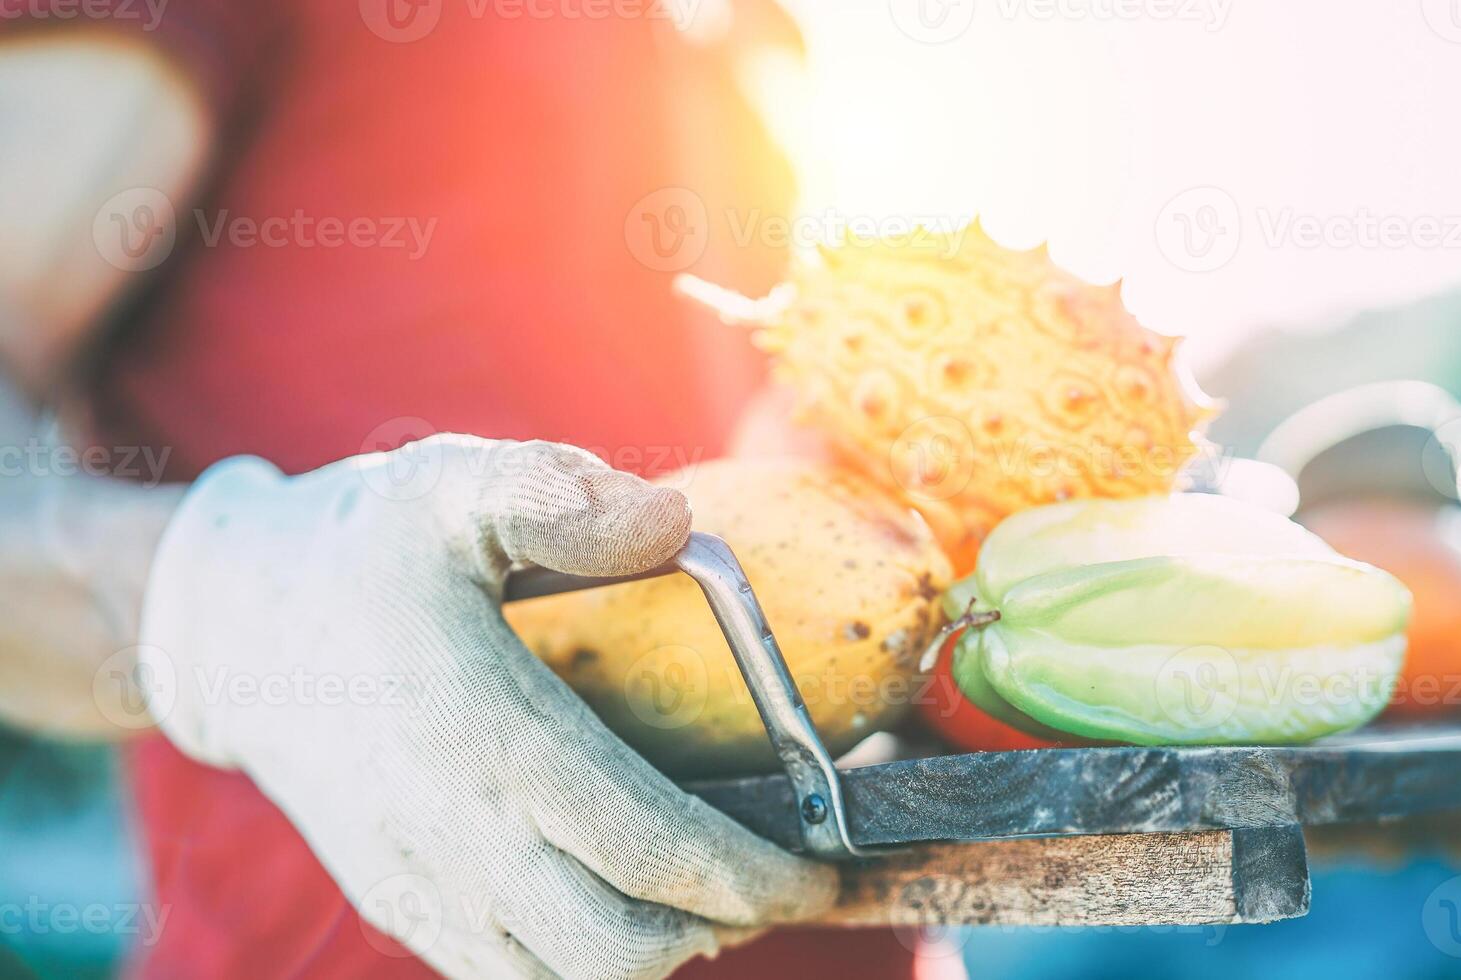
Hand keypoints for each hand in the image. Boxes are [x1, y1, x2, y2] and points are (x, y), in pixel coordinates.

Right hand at [139, 435, 836, 978]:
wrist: (233, 629)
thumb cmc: (355, 553)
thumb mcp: (448, 488)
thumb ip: (560, 495)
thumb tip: (675, 526)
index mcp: (487, 734)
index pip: (650, 846)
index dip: (753, 875)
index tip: (818, 870)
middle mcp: (455, 833)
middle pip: (619, 947)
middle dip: (719, 928)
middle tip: (771, 878)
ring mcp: (420, 882)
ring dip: (651, 955)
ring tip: (700, 896)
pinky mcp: (397, 901)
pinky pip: (505, 976)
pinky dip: (578, 964)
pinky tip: (612, 901)